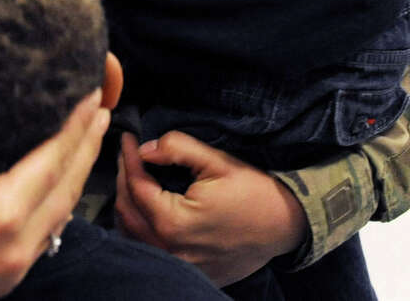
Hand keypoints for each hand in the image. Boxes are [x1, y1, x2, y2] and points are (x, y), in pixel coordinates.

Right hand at [0, 75, 109, 300]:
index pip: (51, 161)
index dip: (73, 127)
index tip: (88, 97)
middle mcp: (14, 247)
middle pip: (66, 188)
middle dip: (85, 147)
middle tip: (99, 110)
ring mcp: (12, 270)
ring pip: (61, 215)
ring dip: (76, 175)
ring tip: (86, 139)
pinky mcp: (4, 280)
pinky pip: (45, 236)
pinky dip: (58, 203)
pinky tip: (57, 181)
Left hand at [114, 132, 306, 285]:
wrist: (286, 225)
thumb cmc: (253, 192)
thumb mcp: (217, 161)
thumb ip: (176, 149)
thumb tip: (144, 149)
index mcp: (175, 222)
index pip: (136, 186)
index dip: (128, 158)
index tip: (128, 138)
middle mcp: (171, 249)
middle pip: (127, 210)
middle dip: (123, 177)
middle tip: (129, 154)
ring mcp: (179, 264)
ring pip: (132, 234)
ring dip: (127, 203)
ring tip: (132, 176)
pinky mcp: (188, 270)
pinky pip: (148, 249)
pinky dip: (138, 227)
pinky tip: (143, 208)